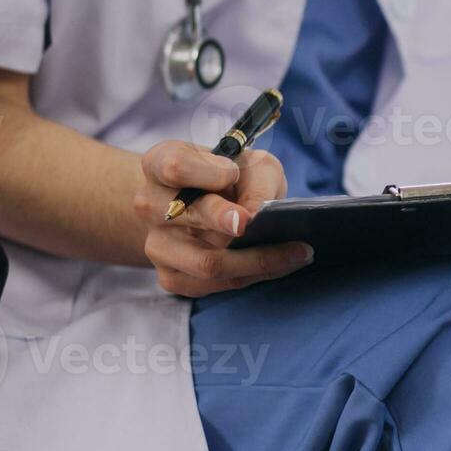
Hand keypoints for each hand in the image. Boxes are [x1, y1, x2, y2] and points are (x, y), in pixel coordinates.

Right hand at [132, 142, 311, 297]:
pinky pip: (214, 285)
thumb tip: (255, 215)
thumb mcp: (253, 165)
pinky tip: (282, 265)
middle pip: (187, 216)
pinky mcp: (171, 276)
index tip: (232, 175)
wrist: (211, 203)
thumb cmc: (235, 177)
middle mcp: (151, 205)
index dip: (205, 173)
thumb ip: (256, 181)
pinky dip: (253, 276)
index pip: (174, 167)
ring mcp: (157, 244)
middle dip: (227, 221)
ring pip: (206, 262)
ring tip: (298, 252)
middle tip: (264, 225)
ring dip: (258, 260)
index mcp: (161, 164)